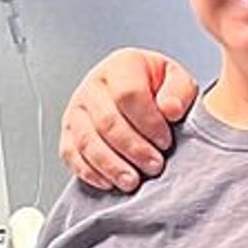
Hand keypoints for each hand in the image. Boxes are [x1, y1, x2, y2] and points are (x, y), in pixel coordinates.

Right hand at [59, 50, 200, 191]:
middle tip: (154, 166)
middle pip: (107, 121)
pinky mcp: (68, 132)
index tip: (165, 141)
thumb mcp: (178, 82)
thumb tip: (170, 109)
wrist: (140, 96)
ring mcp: (77, 109)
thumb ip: (179, 92)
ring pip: (87, 141)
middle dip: (133, 149)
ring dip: (111, 165)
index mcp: (122, 65)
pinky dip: (89, 171)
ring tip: (132, 181)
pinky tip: (109, 182)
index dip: (148, 122)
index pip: (128, 94)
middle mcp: (94, 85)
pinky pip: (71, 154)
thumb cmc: (159, 90)